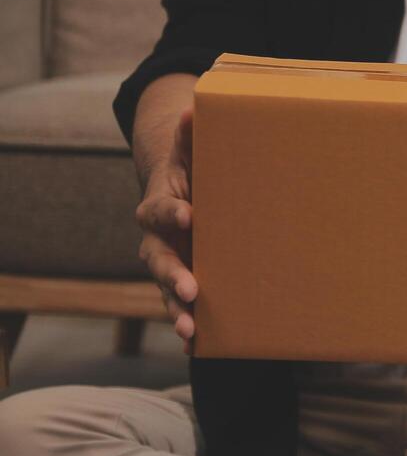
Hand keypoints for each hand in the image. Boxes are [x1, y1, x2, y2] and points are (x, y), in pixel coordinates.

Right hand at [135, 108, 197, 352]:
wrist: (189, 201)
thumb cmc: (195, 176)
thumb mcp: (194, 156)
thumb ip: (193, 139)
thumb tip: (193, 107)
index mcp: (161, 207)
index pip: (159, 210)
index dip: (171, 212)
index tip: (190, 215)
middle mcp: (160, 241)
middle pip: (158, 260)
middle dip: (174, 275)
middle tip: (191, 288)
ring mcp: (171, 267)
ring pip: (167, 291)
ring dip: (178, 311)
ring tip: (190, 331)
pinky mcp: (185, 286)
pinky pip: (182, 310)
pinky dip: (189, 329)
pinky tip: (197, 348)